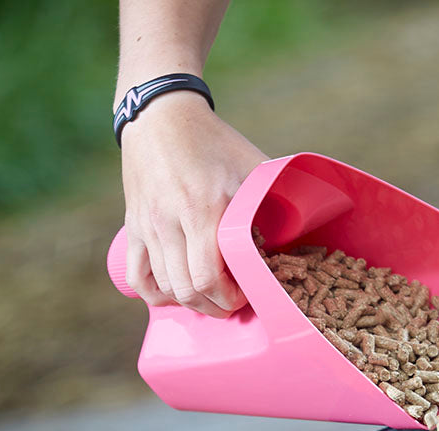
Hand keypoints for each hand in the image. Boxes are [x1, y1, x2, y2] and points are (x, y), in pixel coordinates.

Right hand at [120, 93, 267, 316]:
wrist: (161, 116)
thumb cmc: (215, 143)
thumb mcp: (252, 165)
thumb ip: (276, 198)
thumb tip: (306, 230)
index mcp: (203, 208)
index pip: (208, 276)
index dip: (232, 296)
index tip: (248, 292)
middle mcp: (169, 221)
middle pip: (187, 290)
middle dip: (215, 306)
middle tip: (234, 302)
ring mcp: (147, 226)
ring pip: (164, 288)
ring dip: (192, 303)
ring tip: (212, 297)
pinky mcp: (133, 227)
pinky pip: (137, 277)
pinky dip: (157, 295)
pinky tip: (176, 293)